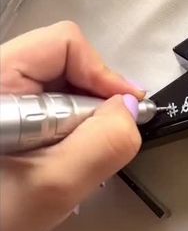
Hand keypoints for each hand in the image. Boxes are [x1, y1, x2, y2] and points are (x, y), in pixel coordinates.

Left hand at [0, 21, 144, 230]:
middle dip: (93, 96)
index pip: (63, 45)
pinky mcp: (6, 116)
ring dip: (82, 114)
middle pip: (63, 59)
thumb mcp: (52, 186)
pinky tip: (64, 155)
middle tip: (107, 135)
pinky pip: (49, 103)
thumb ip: (102, 144)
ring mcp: (2, 99)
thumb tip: (131, 107)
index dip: (100, 73)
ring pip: (58, 83)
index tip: (126, 108)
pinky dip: (69, 126)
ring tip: (80, 152)